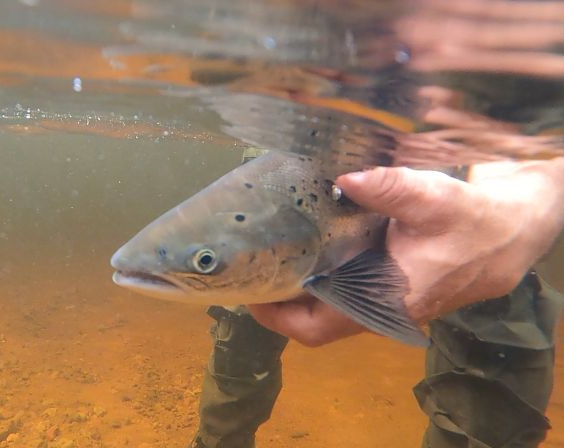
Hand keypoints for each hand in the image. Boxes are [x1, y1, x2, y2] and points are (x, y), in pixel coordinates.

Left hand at [248, 158, 563, 345]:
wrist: (509, 232)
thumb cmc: (472, 220)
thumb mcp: (432, 198)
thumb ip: (388, 188)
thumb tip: (343, 179)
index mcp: (385, 301)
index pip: (315, 327)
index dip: (276, 315)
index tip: (247, 290)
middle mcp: (379, 309)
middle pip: (313, 320)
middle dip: (278, 298)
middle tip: (250, 265)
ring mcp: (383, 301)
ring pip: (326, 306)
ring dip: (297, 286)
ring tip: (268, 254)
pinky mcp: (387, 287)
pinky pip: (342, 292)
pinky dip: (319, 275)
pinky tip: (305, 246)